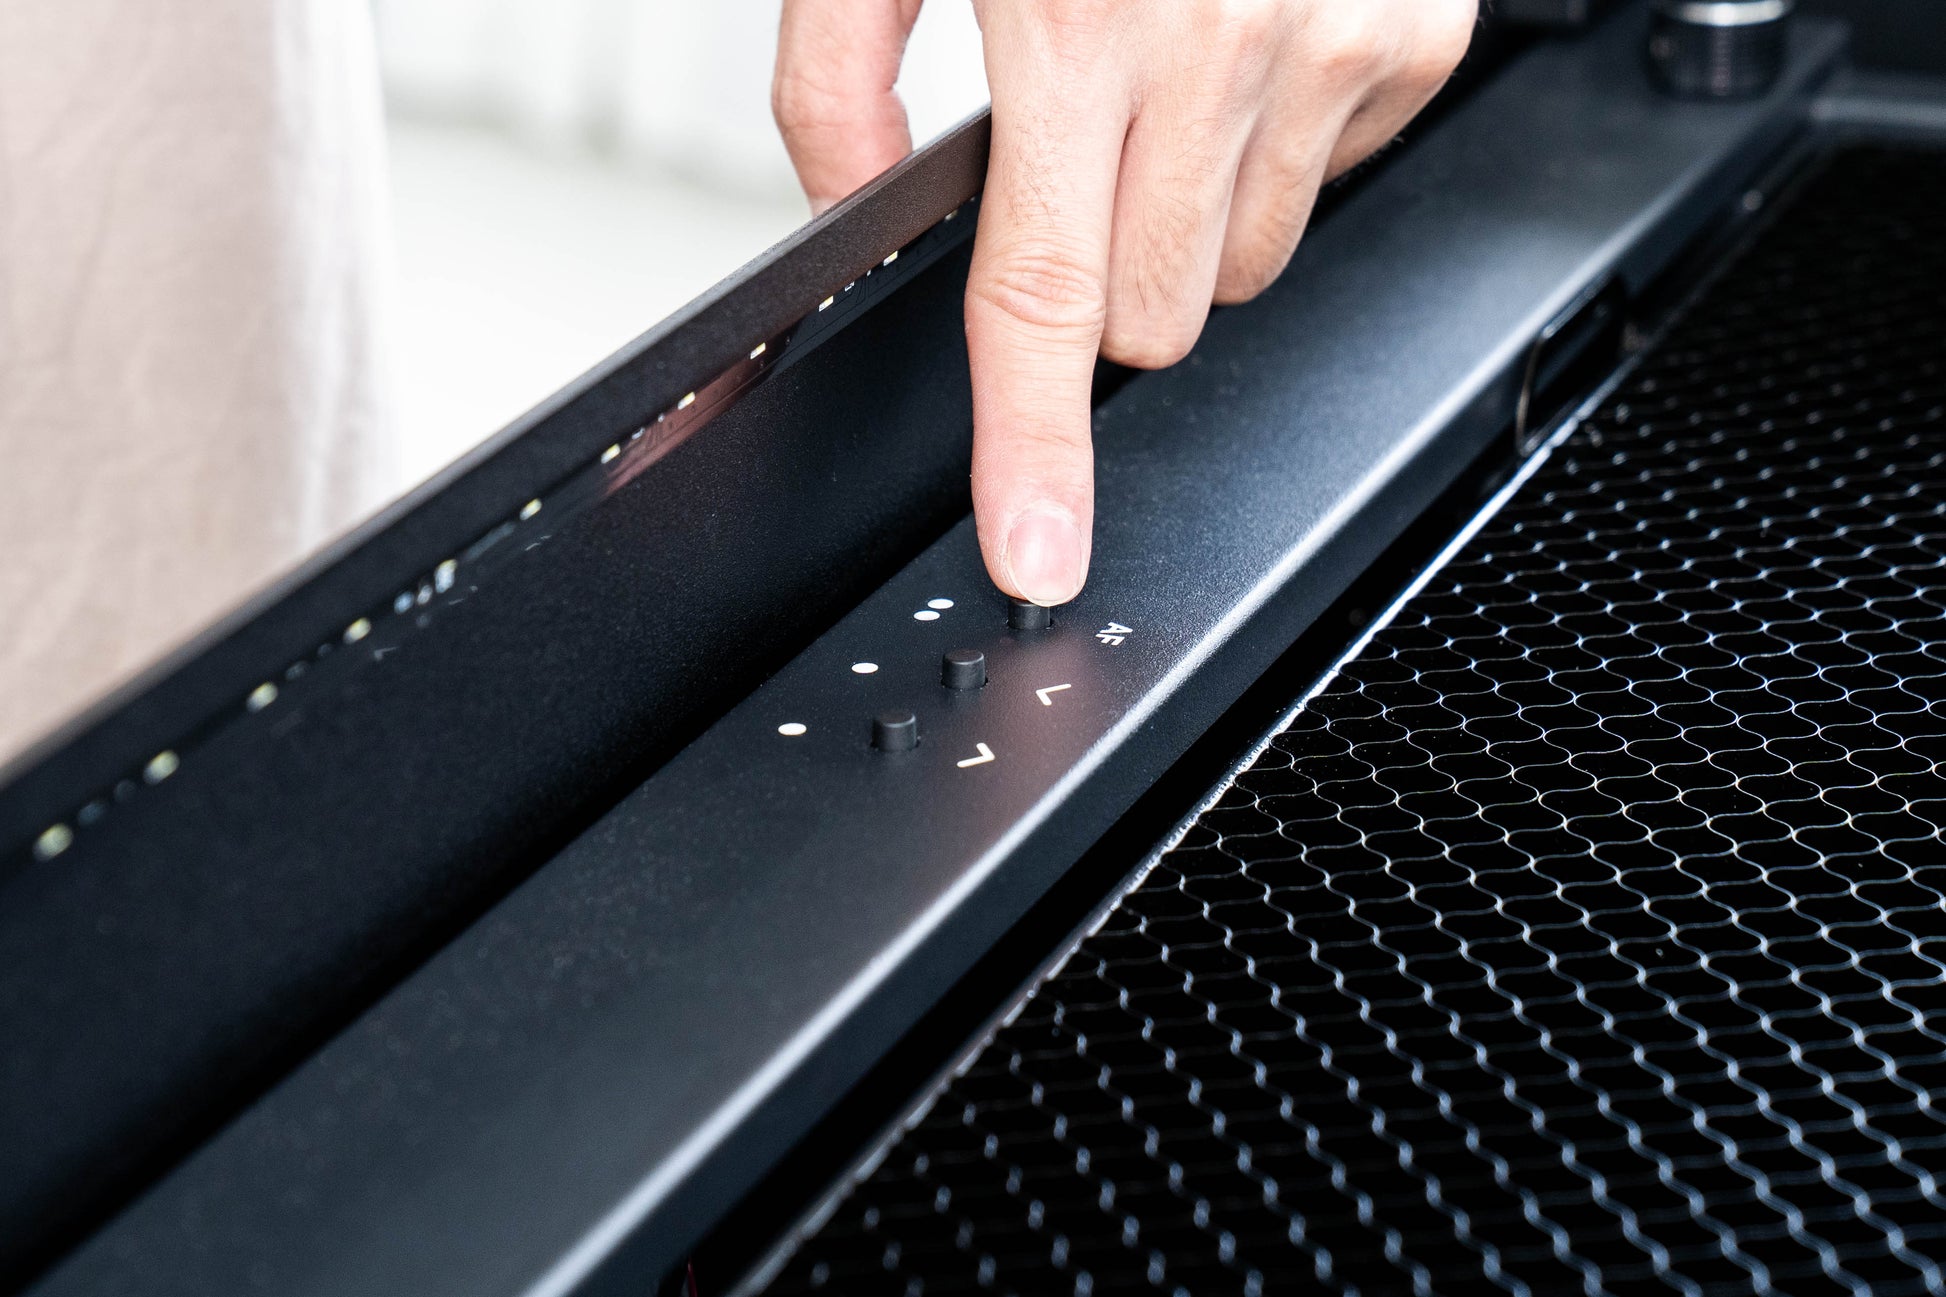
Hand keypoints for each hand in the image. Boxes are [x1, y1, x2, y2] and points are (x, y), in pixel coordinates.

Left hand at [774, 0, 1476, 603]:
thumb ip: (837, 73)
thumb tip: (857, 210)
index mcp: (1072, 25)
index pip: (1042, 300)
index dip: (1032, 447)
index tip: (1039, 548)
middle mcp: (1225, 43)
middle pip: (1157, 317)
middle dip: (1102, 285)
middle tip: (1080, 162)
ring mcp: (1342, 39)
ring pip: (1249, 267)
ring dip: (1191, 214)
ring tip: (1164, 72)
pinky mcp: (1418, 29)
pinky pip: (1338, 177)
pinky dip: (1279, 141)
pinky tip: (1245, 33)